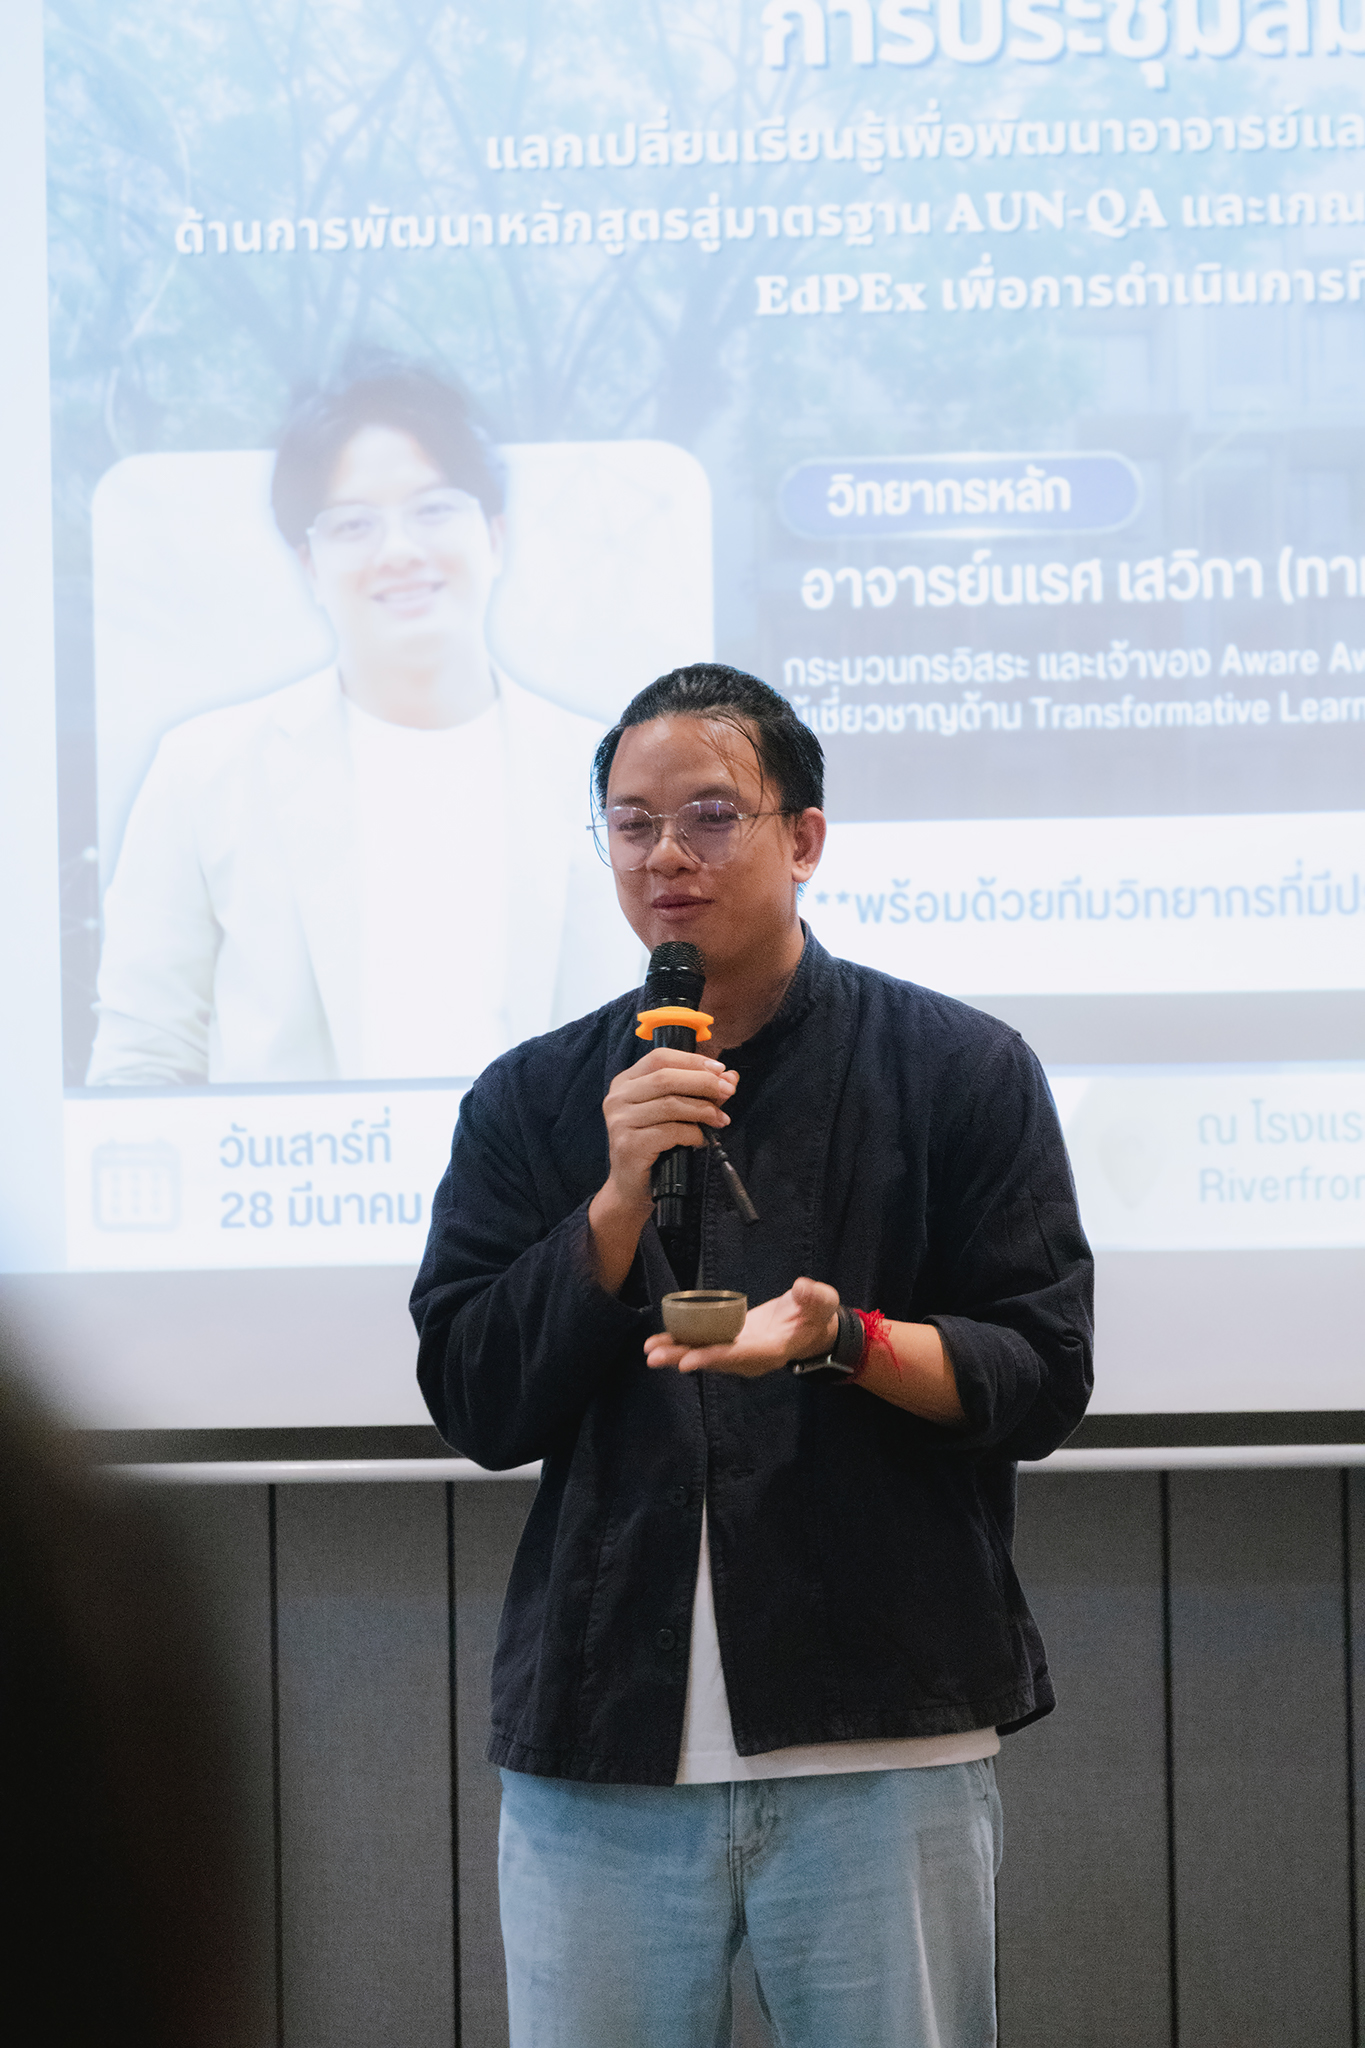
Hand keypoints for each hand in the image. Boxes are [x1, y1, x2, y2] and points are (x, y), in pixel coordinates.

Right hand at [599, 1047, 737, 1220]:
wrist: (632, 1187)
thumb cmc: (655, 1146)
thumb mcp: (676, 1113)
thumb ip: (700, 1092)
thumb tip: (731, 1077)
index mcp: (626, 1082)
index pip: (660, 1058)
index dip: (692, 1061)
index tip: (720, 1070)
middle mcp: (617, 1097)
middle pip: (665, 1078)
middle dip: (703, 1083)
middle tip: (728, 1092)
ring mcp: (620, 1121)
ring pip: (669, 1104)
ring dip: (703, 1110)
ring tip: (721, 1120)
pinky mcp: (628, 1144)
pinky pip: (669, 1132)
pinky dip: (693, 1134)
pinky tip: (701, 1140)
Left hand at [644, 1276, 838, 1378]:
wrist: (810, 1329)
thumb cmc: (816, 1314)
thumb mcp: (822, 1302)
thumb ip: (814, 1297)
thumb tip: (801, 1287)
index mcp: (772, 1349)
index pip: (741, 1355)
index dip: (714, 1358)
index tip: (688, 1362)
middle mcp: (751, 1358)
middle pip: (715, 1360)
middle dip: (684, 1358)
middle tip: (654, 1357)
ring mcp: (739, 1354)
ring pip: (704, 1356)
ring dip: (676, 1354)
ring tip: (649, 1352)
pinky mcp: (730, 1345)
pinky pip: (703, 1347)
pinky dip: (681, 1345)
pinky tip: (658, 1342)